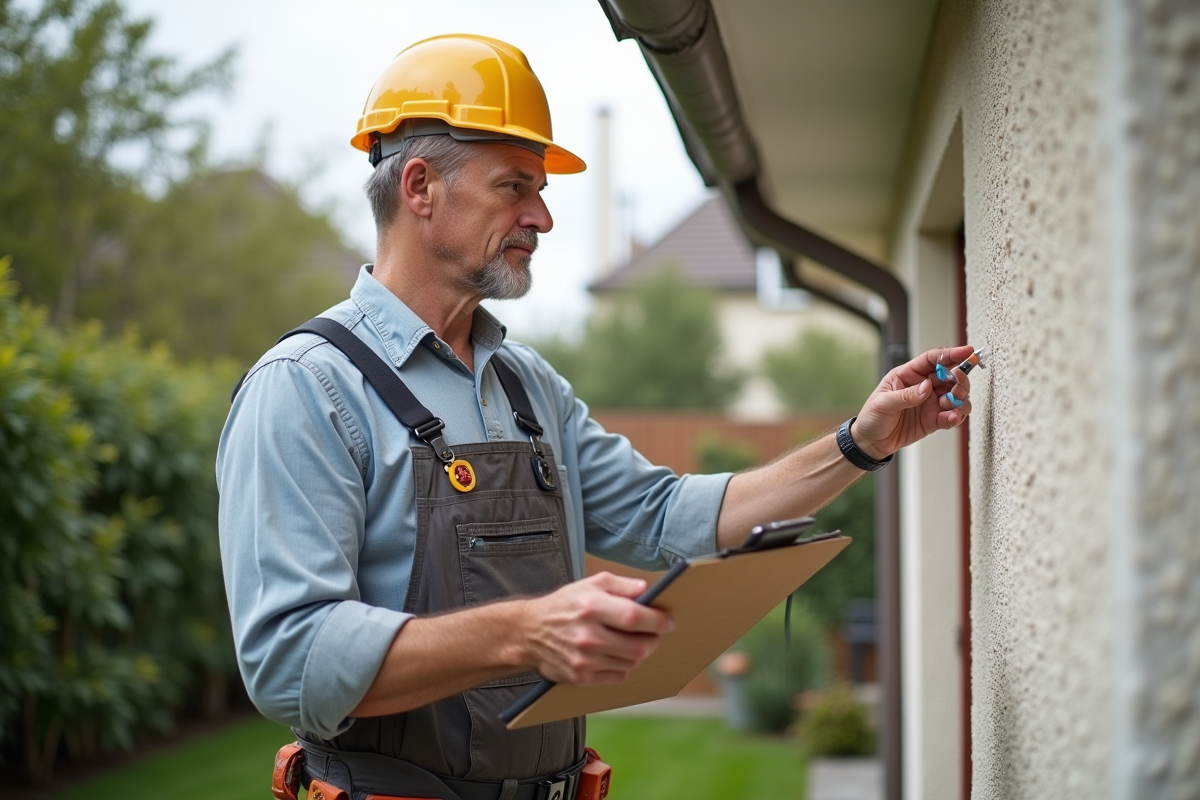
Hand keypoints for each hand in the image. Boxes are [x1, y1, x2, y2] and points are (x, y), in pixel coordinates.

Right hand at [518, 571, 672, 684]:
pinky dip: (624, 666)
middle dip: (653, 640)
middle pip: (638, 647)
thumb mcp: (591, 583)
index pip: (635, 618)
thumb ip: (621, 585)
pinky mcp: (581, 677)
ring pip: (631, 663)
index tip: (669, 621)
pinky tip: (617, 653)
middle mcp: (587, 635)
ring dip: (639, 653)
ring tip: (634, 641)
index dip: (658, 621)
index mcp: (592, 607)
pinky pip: (618, 676)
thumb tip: (648, 591)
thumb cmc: (564, 605)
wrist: (529, 632)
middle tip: (655, 633)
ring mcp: (584, 660)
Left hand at [851, 345, 975, 459]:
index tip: (967, 352)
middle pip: (950, 376)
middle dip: (960, 379)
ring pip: (956, 395)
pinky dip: (957, 416)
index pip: (932, 359)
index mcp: (908, 375)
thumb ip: (906, 395)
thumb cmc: (872, 417)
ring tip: (954, 404)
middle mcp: (923, 386)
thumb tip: (927, 387)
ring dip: (961, 398)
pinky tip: (952, 418)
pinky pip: (952, 415)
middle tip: (958, 388)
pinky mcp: (934, 420)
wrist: (871, 443)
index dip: (951, 354)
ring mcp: (930, 403)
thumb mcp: (883, 404)